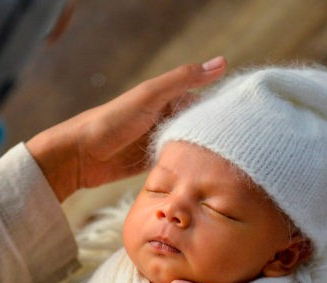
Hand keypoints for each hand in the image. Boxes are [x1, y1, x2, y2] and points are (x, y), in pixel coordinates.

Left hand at [26, 57, 226, 201]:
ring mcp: (159, 144)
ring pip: (190, 148)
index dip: (223, 107)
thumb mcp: (150, 96)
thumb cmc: (111, 121)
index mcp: (167, 99)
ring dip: (204, 154)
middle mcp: (165, 120)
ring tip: (232, 162)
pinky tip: (207, 176)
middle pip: (198, 126)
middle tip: (243, 144)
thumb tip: (222, 61)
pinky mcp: (152, 166)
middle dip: (216, 134)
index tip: (247, 117)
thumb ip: (183, 80)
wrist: (78, 156)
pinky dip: (189, 169)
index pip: (203, 101)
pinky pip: (177, 166)